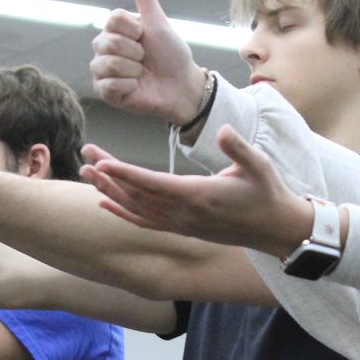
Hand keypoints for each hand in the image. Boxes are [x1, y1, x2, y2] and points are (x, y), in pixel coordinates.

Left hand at [80, 125, 315, 257]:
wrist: (275, 229)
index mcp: (199, 196)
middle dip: (108, 174)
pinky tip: (104, 202)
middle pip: (137, 194)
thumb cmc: (267, 192)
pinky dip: (123, 212)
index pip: (153, 183)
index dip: (125, 173)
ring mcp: (181, 224)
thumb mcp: (259, 165)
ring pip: (137, 208)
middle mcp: (184, 214)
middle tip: (85, 152)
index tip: (101, 162)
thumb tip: (224, 130)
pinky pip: (145, 222)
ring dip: (110, 190)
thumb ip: (238, 148)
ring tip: (85, 173)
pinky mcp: (183, 229)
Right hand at [91, 0, 208, 123]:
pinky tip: (136, 87)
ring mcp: (102, 70)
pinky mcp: (105, 92)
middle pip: (109, 42)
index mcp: (113, 29)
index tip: (146, 38)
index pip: (113, 20)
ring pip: (108, 64)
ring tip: (141, 73)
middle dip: (136, 52)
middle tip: (145, 59)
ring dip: (133, 70)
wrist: (181, 85)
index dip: (136, 30)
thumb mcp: (158, 21)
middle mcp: (103, 48)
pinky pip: (108, 85)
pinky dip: (129, 86)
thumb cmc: (171, 54)